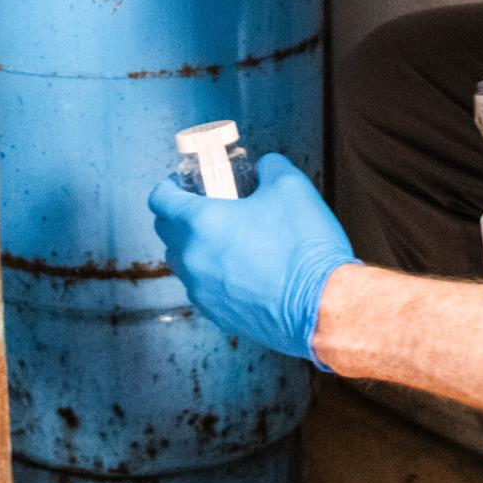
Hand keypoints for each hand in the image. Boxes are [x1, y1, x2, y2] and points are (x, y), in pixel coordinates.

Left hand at [148, 154, 359, 369]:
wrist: (323, 306)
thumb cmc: (305, 247)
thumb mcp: (291, 186)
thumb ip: (269, 167)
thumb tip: (263, 168)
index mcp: (200, 223)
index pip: (159, 199)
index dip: (169, 185)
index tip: (184, 183)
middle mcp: (193, 259)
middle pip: (166, 231)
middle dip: (180, 215)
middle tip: (208, 206)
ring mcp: (202, 291)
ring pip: (183, 262)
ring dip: (195, 247)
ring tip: (228, 238)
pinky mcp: (218, 315)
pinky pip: (202, 288)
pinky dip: (213, 275)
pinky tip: (242, 268)